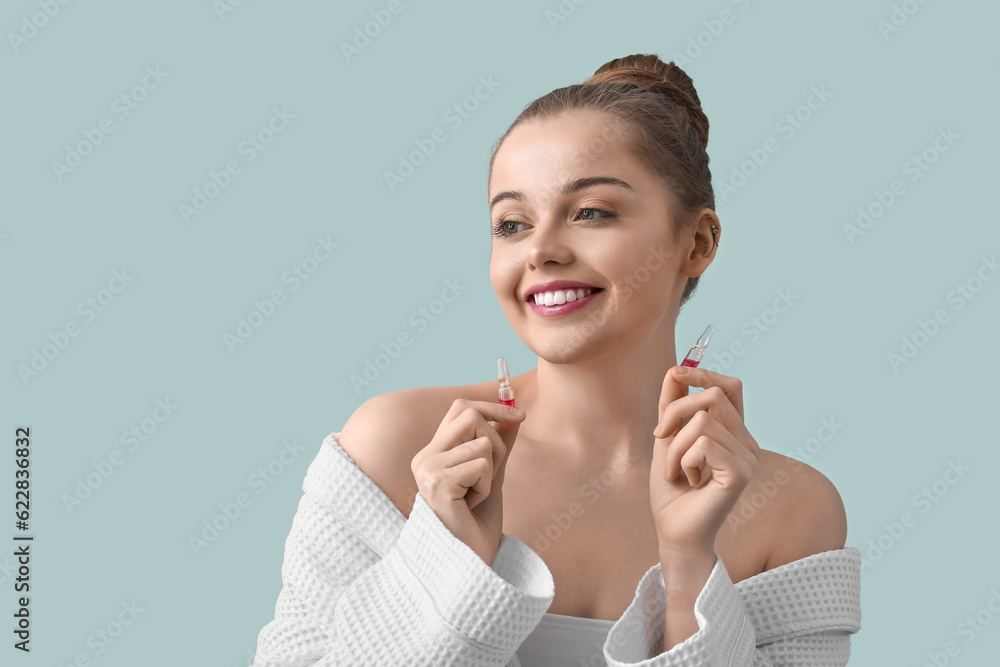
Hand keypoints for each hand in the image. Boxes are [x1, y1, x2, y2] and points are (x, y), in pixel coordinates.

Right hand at [410, 399, 524, 565]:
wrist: (468, 560)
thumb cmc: (476, 523)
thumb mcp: (492, 476)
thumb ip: (499, 446)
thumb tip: (513, 417)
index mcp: (432, 453)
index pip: (460, 408)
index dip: (492, 407)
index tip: (520, 416)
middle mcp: (424, 457)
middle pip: (471, 416)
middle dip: (496, 443)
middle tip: (492, 474)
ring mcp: (428, 470)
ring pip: (482, 443)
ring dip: (491, 472)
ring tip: (476, 496)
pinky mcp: (438, 484)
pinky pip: (481, 465)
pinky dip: (486, 487)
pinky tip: (472, 505)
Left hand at [650, 366, 759, 557]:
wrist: (673, 530)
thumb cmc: (672, 490)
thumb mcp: (667, 439)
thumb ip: (672, 406)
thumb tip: (675, 370)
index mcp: (734, 433)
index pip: (730, 387)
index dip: (704, 374)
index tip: (675, 373)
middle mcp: (747, 443)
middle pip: (713, 396)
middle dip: (674, 412)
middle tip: (660, 437)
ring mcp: (748, 458)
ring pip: (702, 421)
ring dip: (675, 446)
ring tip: (676, 470)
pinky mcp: (741, 472)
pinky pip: (703, 443)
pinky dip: (683, 459)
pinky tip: (689, 479)